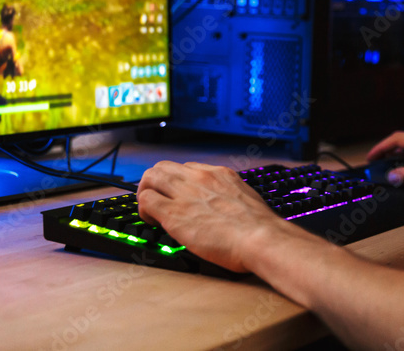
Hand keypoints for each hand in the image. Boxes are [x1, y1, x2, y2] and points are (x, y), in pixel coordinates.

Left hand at [137, 161, 287, 272]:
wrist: (259, 237)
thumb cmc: (259, 227)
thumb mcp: (246, 199)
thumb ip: (230, 197)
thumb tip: (224, 208)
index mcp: (219, 174)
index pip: (187, 168)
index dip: (178, 182)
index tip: (178, 195)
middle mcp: (200, 178)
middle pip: (164, 167)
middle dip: (155, 182)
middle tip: (157, 199)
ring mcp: (185, 193)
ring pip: (150, 177)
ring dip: (146, 192)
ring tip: (151, 210)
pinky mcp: (174, 213)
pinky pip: (146, 201)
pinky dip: (143, 209)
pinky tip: (152, 221)